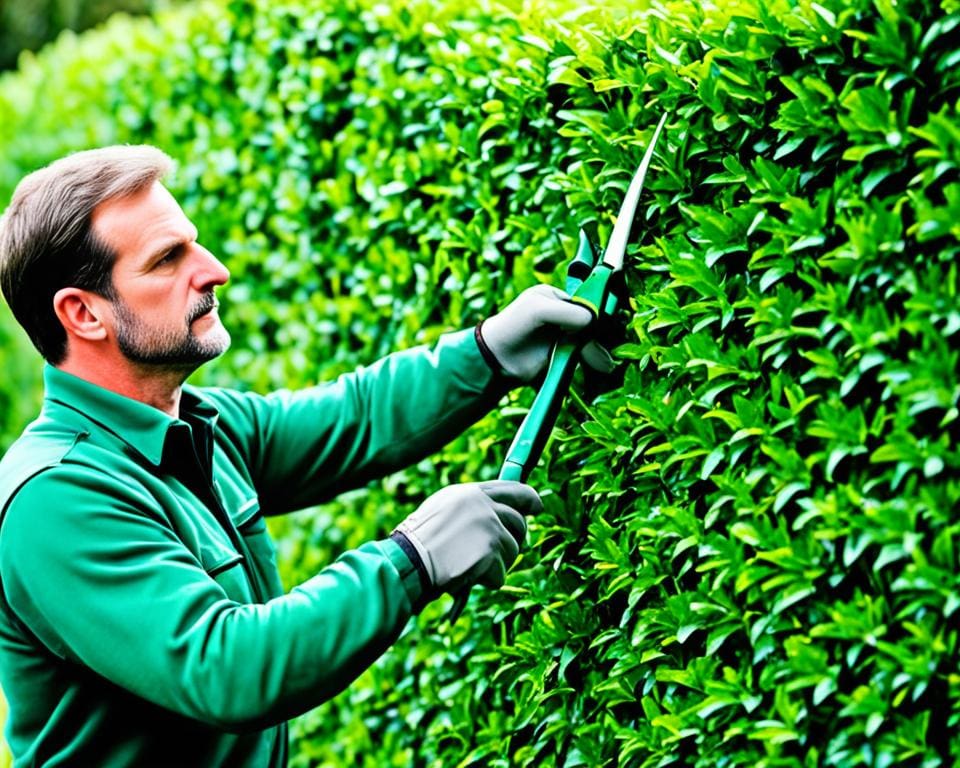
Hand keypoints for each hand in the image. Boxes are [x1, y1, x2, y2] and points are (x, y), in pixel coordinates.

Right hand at [391, 481, 541, 594]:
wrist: (408, 561)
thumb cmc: (420, 541)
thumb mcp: (444, 509)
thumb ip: (472, 507)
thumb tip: (502, 514)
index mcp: (471, 493)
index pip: (512, 489)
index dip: (528, 498)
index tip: (536, 506)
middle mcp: (483, 505)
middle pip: (518, 522)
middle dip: (514, 539)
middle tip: (498, 553)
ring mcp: (489, 527)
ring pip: (513, 550)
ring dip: (496, 564)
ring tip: (469, 564)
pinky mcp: (490, 551)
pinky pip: (501, 573)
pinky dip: (486, 580)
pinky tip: (466, 575)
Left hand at [478, 284, 615, 381]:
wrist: (496, 360)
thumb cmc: (512, 327)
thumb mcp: (539, 310)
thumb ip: (568, 312)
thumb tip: (592, 322)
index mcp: (555, 298)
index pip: (585, 303)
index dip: (595, 315)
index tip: (602, 329)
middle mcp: (560, 315)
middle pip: (589, 325)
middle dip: (597, 340)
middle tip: (605, 356)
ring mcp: (560, 336)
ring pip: (588, 343)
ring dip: (596, 353)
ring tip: (604, 366)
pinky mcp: (560, 355)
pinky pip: (581, 357)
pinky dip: (590, 362)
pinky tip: (599, 368)